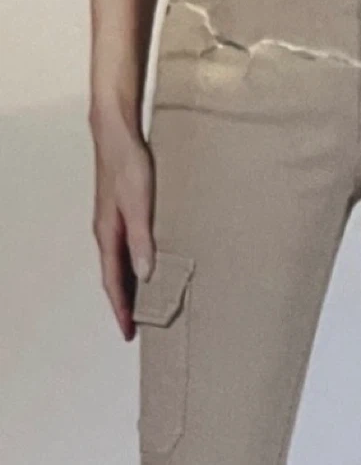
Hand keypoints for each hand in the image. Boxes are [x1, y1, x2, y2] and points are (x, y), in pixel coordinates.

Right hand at [91, 112, 155, 340]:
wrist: (118, 133)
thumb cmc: (128, 164)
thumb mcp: (139, 203)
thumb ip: (141, 238)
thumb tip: (145, 274)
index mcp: (107, 235)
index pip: (112, 282)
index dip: (121, 309)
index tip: (128, 332)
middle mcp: (107, 232)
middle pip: (114, 277)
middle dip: (124, 304)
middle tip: (137, 327)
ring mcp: (113, 222)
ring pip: (120, 264)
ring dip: (130, 286)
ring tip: (144, 304)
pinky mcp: (122, 212)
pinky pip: (127, 248)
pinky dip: (135, 265)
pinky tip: (149, 266)